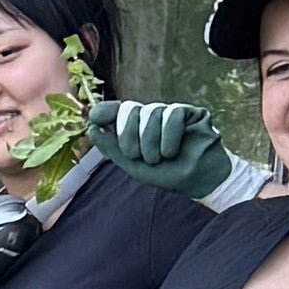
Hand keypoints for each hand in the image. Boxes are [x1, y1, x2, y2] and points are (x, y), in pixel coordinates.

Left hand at [92, 97, 235, 202]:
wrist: (198, 179)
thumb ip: (111, 147)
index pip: (115, 110)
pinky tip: (171, 151)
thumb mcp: (133, 164)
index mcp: (135, 127)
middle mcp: (149, 116)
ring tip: (159, 158)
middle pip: (129, 109)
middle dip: (129, 134)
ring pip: (150, 112)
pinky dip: (168, 135)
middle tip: (137, 156)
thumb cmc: (166, 174)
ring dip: (150, 140)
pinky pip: (171, 114)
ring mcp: (168, 112)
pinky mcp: (189, 111)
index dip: (104, 110)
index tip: (94, 117)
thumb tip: (91, 128)